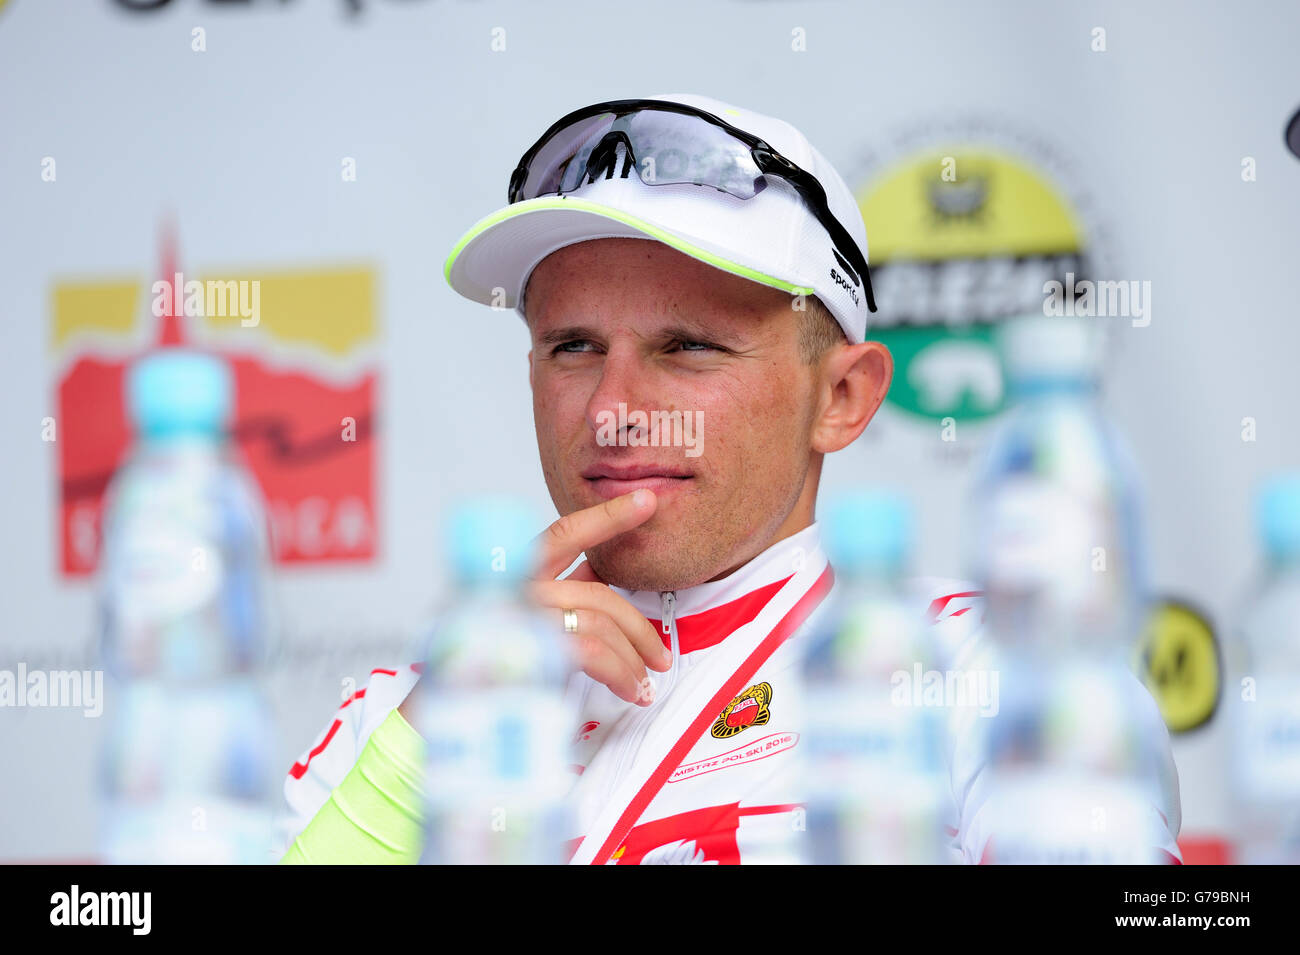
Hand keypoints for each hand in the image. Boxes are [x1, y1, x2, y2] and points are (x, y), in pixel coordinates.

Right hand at [399, 489, 669, 726]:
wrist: (433, 722)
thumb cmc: (479, 674)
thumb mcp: (520, 623)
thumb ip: (556, 599)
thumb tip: (600, 579)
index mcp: (510, 575)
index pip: (563, 534)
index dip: (607, 516)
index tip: (646, 501)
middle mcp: (511, 588)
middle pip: (597, 593)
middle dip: (639, 627)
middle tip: (661, 656)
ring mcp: (516, 616)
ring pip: (598, 622)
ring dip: (633, 658)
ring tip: (644, 685)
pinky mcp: (524, 649)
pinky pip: (590, 651)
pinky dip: (620, 673)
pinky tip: (629, 689)